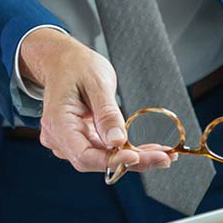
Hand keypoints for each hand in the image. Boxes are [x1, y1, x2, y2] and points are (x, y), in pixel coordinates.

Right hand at [18, 28, 175, 174]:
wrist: (63, 61)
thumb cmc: (75, 66)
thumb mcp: (96, 83)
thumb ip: (107, 113)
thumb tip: (117, 141)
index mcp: (58, 123)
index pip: (84, 155)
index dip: (111, 161)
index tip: (136, 156)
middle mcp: (60, 137)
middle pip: (97, 160)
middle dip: (132, 161)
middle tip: (164, 157)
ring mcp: (70, 140)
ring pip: (103, 158)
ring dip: (133, 157)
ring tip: (162, 153)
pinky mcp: (82, 138)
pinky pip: (104, 150)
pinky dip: (126, 150)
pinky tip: (147, 149)